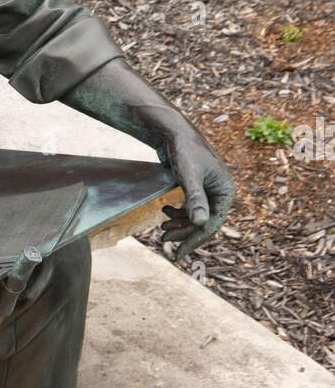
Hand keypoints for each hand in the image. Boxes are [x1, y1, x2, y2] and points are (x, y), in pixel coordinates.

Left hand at [159, 131, 234, 260]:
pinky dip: (177, 214)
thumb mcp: (189, 176)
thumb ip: (195, 199)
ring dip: (179, 225)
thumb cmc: (184, 151)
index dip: (193, 241)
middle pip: (203, 223)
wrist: (173, 132)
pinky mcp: (196, 186)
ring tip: (161, 229)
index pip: (211, 225)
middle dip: (183, 233)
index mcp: (225, 191)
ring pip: (195, 217)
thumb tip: (201, 223)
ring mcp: (208, 189)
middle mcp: (220, 192)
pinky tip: (164, 213)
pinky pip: (190, 208)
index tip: (177, 255)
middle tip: (163, 239)